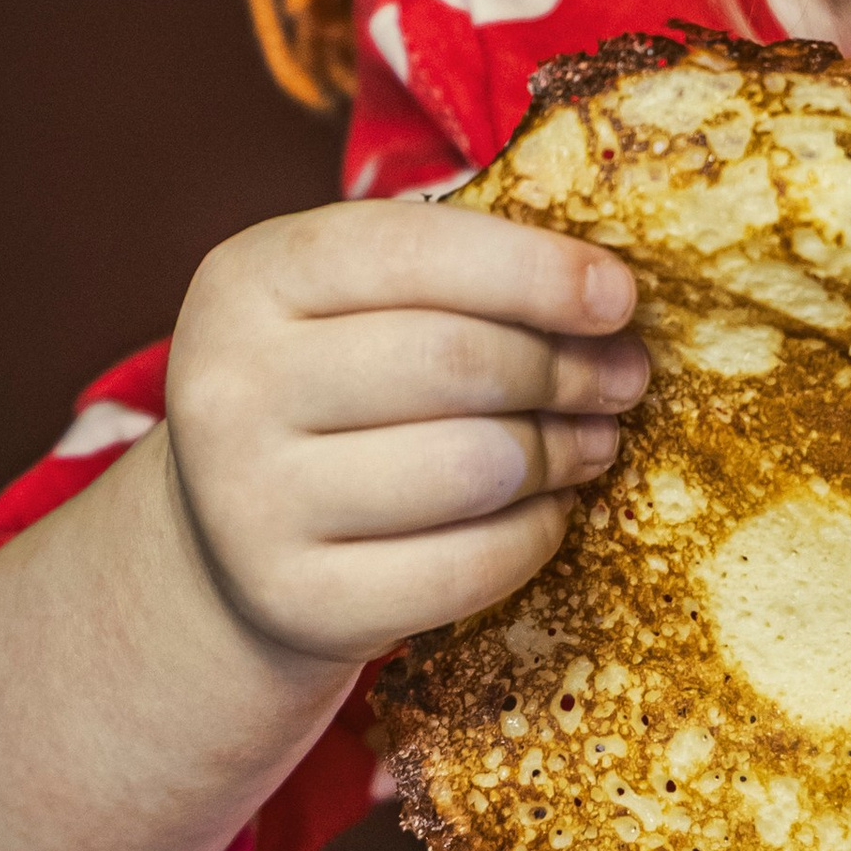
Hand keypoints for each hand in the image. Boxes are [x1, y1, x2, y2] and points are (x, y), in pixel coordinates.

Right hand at [162, 200, 647, 678]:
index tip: (620, 296)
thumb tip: (609, 294)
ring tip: (591, 441)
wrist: (230, 537)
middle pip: (456, 362)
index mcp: (250, 278)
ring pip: (475, 468)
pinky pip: (469, 566)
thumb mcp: (358, 302)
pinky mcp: (298, 600)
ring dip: (563, 451)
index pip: (412, 250)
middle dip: (566, 368)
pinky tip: (543, 510)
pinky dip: (535, 535)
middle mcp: (228, 387)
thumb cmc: (334, 387)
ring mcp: (250, 504)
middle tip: (623, 378)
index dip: (537, 270)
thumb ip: (459, 276)